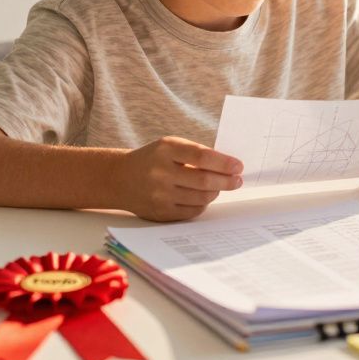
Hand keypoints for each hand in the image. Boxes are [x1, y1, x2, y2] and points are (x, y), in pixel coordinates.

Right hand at [118, 137, 242, 220]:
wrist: (120, 178)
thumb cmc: (153, 159)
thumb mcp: (169, 146)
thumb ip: (196, 154)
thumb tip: (229, 167)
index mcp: (165, 150)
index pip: (201, 157)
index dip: (223, 163)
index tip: (239, 166)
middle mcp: (161, 173)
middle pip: (204, 180)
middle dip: (226, 181)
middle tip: (238, 180)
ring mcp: (160, 195)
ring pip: (201, 197)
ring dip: (216, 192)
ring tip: (220, 187)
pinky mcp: (160, 212)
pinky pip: (192, 211)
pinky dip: (203, 204)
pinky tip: (205, 196)